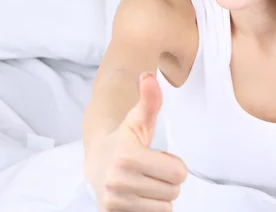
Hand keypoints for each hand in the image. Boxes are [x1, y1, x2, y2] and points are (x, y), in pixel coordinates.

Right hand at [84, 72, 187, 211]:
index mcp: (127, 156)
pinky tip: (138, 196)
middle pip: (173, 191)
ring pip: (164, 208)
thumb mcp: (139, 119)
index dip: (174, 165)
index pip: (179, 173)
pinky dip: (149, 209)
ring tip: (144, 182)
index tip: (158, 157)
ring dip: (159, 196)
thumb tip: (148, 76)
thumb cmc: (125, 139)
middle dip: (167, 181)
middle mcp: (117, 181)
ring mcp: (114, 201)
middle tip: (151, 170)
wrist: (97, 162)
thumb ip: (149, 100)